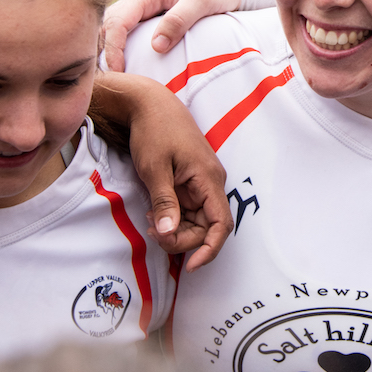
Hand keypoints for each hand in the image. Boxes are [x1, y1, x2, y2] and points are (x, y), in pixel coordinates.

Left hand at [94, 72, 233, 269]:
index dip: (210, 249)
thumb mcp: (154, 168)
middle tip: (153, 232)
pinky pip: (188, 210)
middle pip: (206, 227)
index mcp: (208, 179)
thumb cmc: (154, 131)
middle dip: (181, 239)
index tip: (190, 266)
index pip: (221, 224)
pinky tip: (154, 212)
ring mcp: (202, 183)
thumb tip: (168, 232)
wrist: (151, 105)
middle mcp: (211, 182)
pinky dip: (172, 218)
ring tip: (150, 219)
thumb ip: (164, 202)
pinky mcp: (191, 182)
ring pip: (196, 221)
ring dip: (175, 229)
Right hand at [103, 0, 244, 71]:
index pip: (117, 22)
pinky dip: (121, 48)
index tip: (119, 71)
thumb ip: (179, 20)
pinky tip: (127, 65)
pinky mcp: (147, 16)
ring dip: (110, 50)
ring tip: (116, 76)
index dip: (113, 48)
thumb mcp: (201, 2)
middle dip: (104, 51)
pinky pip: (126, 33)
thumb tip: (156, 47)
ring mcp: (141, 7)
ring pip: (113, 29)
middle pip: (107, 26)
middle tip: (111, 79)